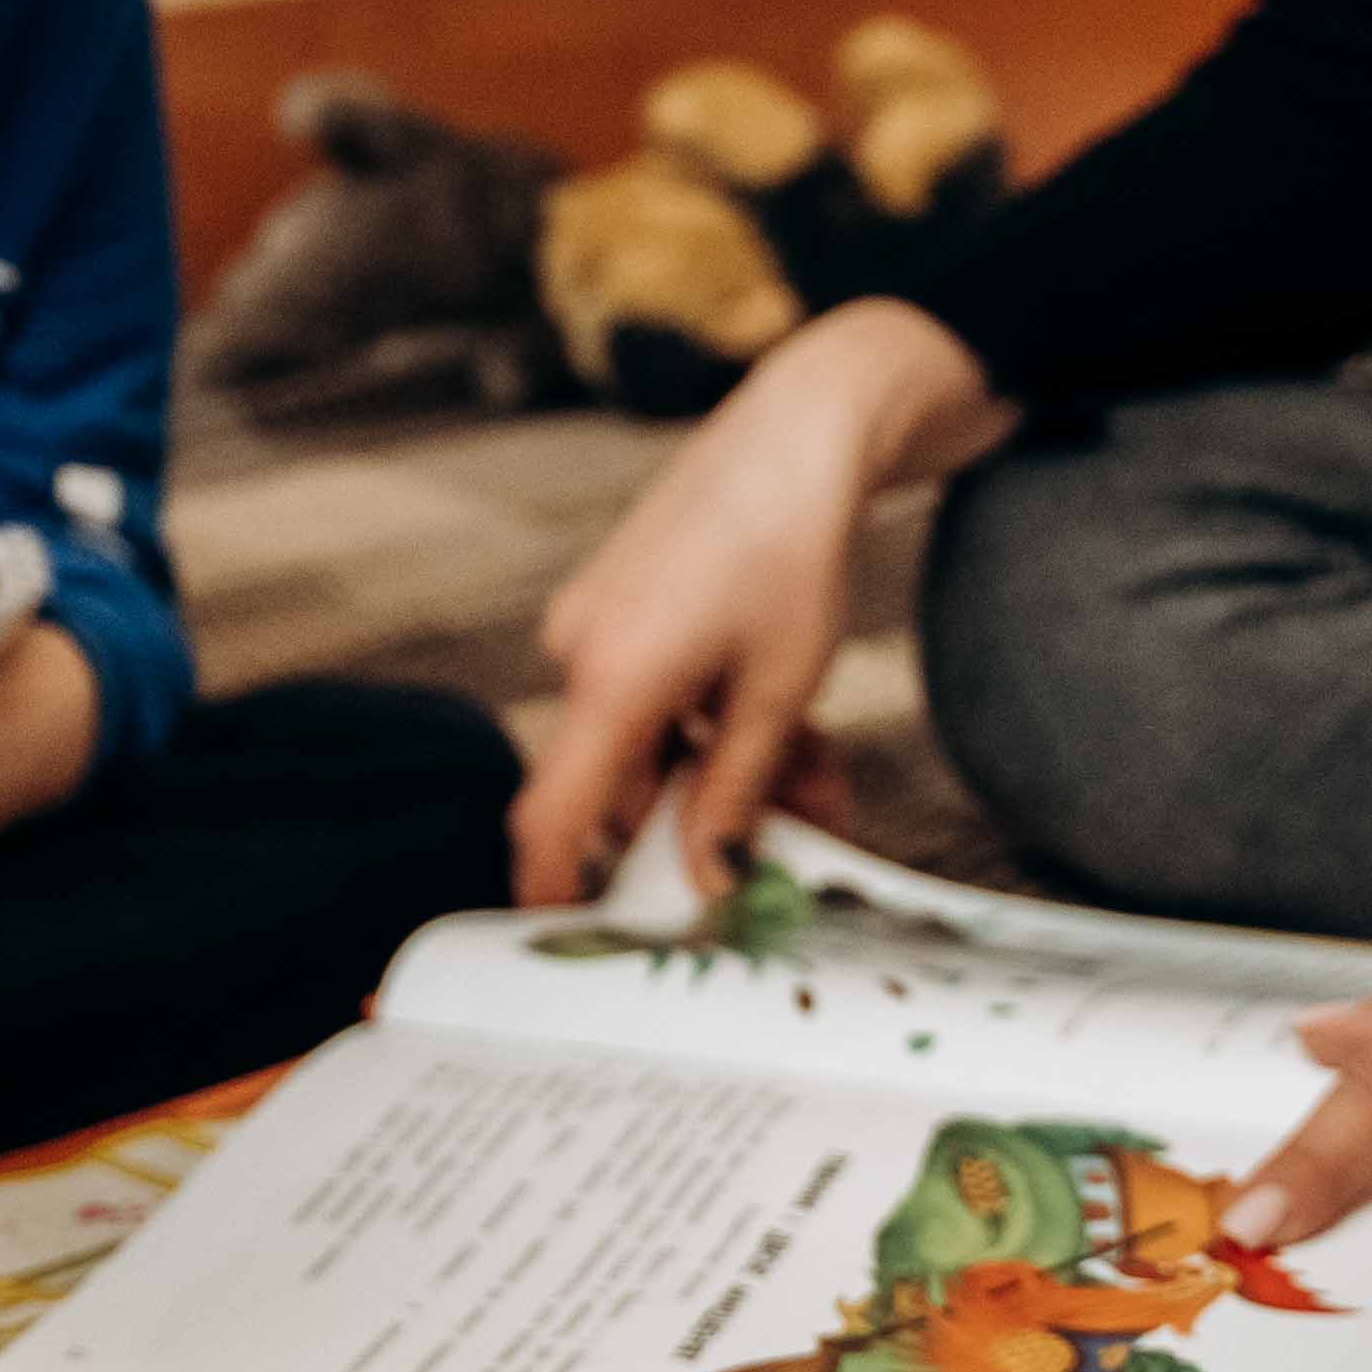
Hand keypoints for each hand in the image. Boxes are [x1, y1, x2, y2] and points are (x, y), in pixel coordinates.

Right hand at [511, 300, 1010, 905]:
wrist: (798, 432)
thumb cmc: (790, 553)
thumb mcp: (780, 695)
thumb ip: (735, 795)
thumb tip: (706, 875)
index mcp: (611, 683)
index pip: (552, 817)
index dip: (552, 889)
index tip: (570, 939)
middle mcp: (582, 653)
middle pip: (621, 783)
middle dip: (702, 821)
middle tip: (793, 836)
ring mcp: (596, 623)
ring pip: (651, 738)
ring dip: (722, 769)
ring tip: (819, 774)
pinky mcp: (620, 601)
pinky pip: (654, 691)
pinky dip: (710, 717)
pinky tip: (789, 727)